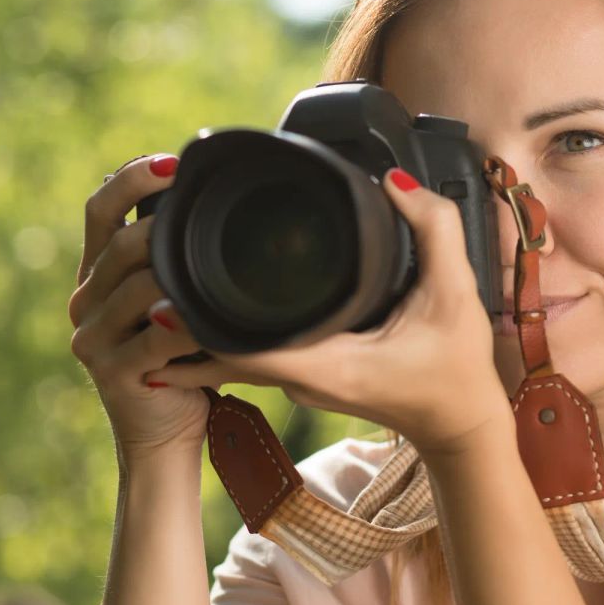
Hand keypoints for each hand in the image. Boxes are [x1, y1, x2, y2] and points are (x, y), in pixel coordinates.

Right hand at [67, 154, 282, 463]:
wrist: (163, 432)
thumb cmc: (180, 360)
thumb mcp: (173, 302)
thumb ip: (176, 262)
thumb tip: (216, 208)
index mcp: (97, 275)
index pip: (100, 210)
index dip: (131, 178)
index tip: (173, 161)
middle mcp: (85, 302)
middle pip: (119, 246)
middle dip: (161, 231)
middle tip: (201, 222)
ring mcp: (92, 338)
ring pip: (134, 289)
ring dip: (176, 279)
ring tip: (211, 272)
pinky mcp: (113, 372)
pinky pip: (152, 339)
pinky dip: (183, 328)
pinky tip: (205, 322)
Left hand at [142, 167, 512, 457]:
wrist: (460, 424)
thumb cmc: (458, 368)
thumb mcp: (456, 292)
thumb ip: (432, 228)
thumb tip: (395, 180)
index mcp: (330, 366)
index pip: (242, 348)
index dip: (197, 323)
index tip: (164, 291)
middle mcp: (304, 381)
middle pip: (221, 353)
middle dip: (182, 322)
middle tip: (143, 278)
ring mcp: (301, 385)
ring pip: (230, 359)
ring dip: (193, 333)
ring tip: (151, 295)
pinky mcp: (306, 380)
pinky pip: (249, 360)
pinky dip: (219, 340)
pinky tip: (195, 318)